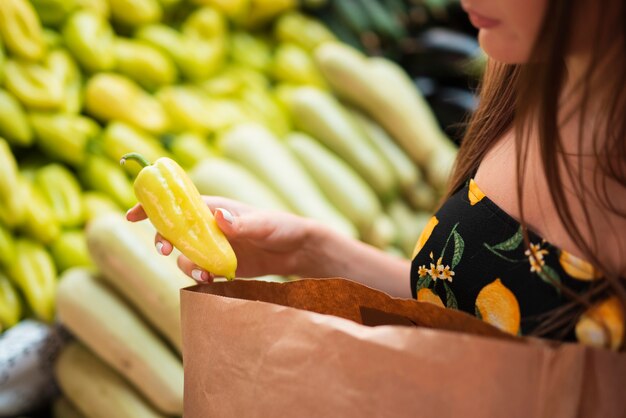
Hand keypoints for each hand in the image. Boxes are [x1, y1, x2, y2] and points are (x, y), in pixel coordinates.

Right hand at [126, 196, 323, 281]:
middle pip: (174, 230)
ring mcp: (213, 246)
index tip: (133, 214)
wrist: (296, 251)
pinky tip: (211, 281)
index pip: (178, 204)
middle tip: (164, 250)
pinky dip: (199, 276)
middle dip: (164, 239)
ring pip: (185, 255)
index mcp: (215, 208)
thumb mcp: (264, 224)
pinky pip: (199, 270)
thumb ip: (242, 223)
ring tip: (203, 275)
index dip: (153, 207)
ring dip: (186, 264)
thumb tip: (218, 217)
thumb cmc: (282, 227)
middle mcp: (209, 226)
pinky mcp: (220, 264)